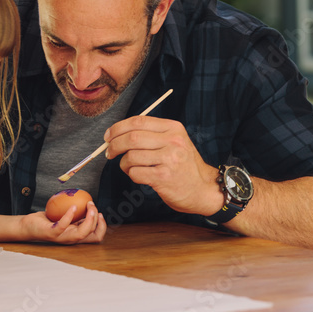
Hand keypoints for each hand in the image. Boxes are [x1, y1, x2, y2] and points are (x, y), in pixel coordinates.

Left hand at [19, 201, 106, 243]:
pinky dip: (69, 215)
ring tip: (88, 205)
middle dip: (96, 218)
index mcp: (76, 235)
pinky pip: (63, 226)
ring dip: (89, 219)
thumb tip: (87, 201)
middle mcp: (71, 239)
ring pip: (81, 234)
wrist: (28, 226)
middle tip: (91, 204)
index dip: (102, 226)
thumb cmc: (47, 220)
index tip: (100, 214)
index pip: (96, 237)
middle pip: (92, 234)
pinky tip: (73, 206)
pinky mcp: (51, 233)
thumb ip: (76, 214)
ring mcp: (62, 238)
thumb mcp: (65, 217)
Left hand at [105, 116, 223, 215]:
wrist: (204, 189)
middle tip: (109, 152)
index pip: (138, 121)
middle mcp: (173, 141)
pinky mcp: (163, 178)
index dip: (118, 128)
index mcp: (174, 128)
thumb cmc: (184, 166)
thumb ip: (152, 134)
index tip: (108, 136)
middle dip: (114, 145)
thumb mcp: (175, 142)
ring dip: (124, 164)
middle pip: (131, 138)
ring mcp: (169, 159)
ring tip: (129, 167)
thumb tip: (118, 133)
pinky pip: (135, 173)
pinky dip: (131, 175)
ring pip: (131, 157)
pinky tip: (139, 176)